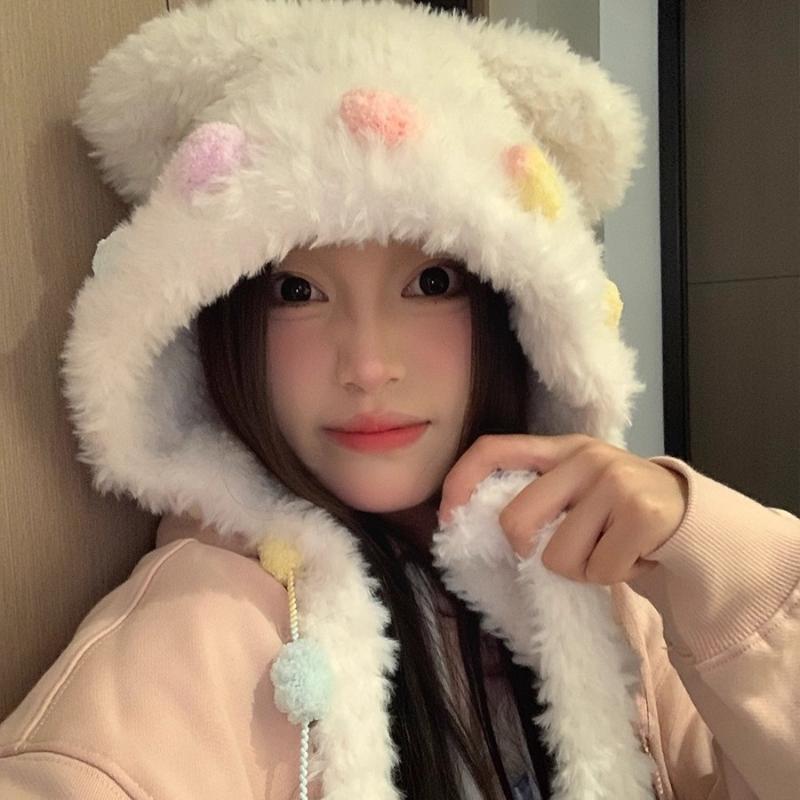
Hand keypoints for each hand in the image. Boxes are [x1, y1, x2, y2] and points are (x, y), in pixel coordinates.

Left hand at [437, 434, 688, 584]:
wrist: (691, 514)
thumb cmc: (619, 508)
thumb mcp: (578, 489)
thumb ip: (539, 496)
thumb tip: (481, 526)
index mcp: (560, 448)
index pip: (494, 449)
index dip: (461, 481)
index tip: (447, 518)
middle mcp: (584, 457)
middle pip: (516, 521)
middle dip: (531, 552)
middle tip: (566, 553)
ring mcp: (613, 481)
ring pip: (558, 557)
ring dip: (582, 569)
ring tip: (608, 550)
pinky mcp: (641, 512)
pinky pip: (600, 570)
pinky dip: (614, 575)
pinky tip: (632, 555)